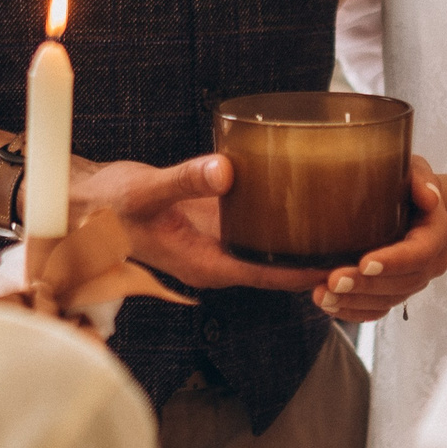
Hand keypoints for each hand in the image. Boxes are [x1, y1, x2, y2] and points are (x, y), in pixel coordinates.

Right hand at [71, 155, 330, 293]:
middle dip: (318, 259)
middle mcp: (217, 261)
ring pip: (270, 249)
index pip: (272, 277)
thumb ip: (185, 180)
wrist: (81, 204)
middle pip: (280, 268)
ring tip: (351, 218)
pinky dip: (281, 218)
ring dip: (304, 240)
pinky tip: (307, 195)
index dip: (311, 272)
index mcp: (206, 265)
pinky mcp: (213, 225)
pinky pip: (256, 228)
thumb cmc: (107, 206)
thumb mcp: (146, 191)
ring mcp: (215, 245)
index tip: (349, 263)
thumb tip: (227, 170)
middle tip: (365, 237)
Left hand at [316, 158, 446, 322]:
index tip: (365, 263)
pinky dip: (353, 312)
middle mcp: (428, 264)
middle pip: (400, 283)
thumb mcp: (417, 170)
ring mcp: (411, 282)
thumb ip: (421, 178)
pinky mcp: (393, 293)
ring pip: (386, 301)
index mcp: (436, 235)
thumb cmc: (409, 184)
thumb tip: (428, 195)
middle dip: (366, 286)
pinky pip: (376, 310)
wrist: (412, 206)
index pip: (419, 254)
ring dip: (353, 302)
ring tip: (322, 295)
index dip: (394, 262)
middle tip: (333, 281)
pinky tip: (329, 306)